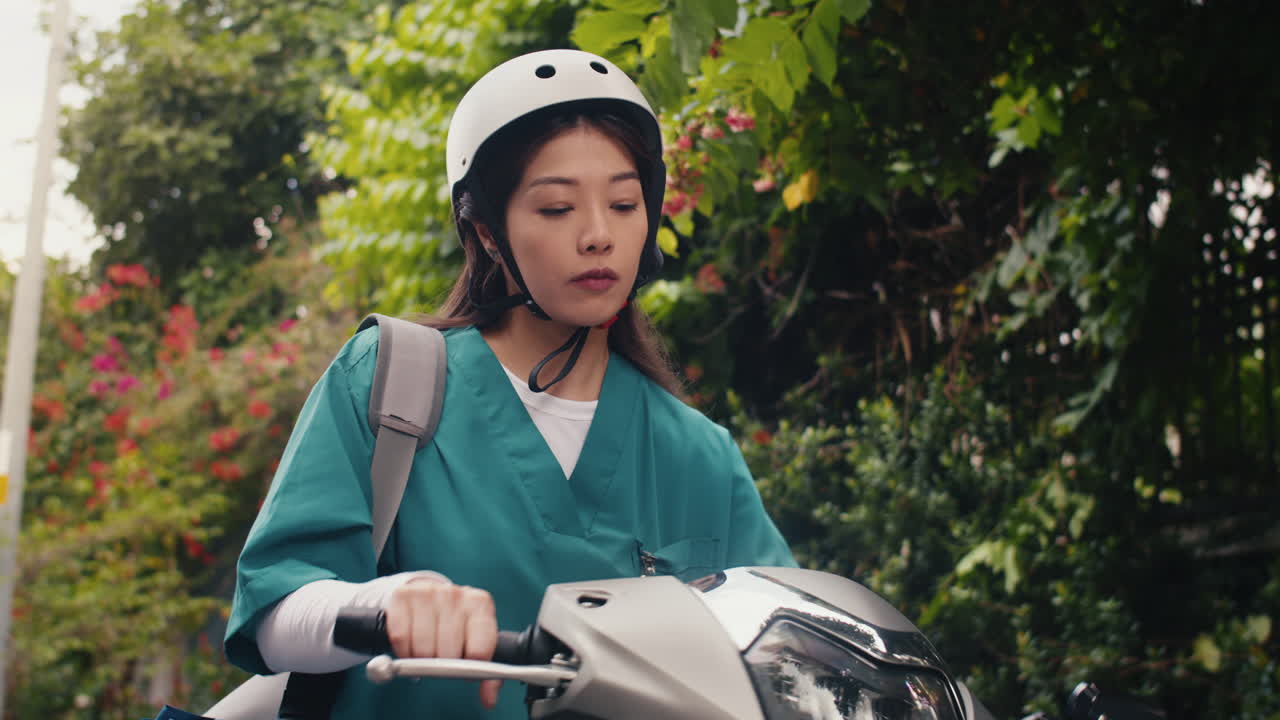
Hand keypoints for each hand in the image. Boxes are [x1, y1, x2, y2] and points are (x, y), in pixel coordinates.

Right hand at [386, 579, 500, 708]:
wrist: (429, 597)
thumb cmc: (456, 625)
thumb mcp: (476, 641)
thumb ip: (486, 672)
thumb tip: (488, 698)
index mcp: (480, 604)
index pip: (479, 650)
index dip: (469, 668)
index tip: (464, 670)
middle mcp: (455, 594)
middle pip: (448, 652)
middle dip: (443, 664)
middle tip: (441, 659)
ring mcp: (428, 592)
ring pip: (423, 649)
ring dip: (421, 660)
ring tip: (426, 652)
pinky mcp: (403, 595)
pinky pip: (401, 637)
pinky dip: (403, 651)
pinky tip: (411, 645)